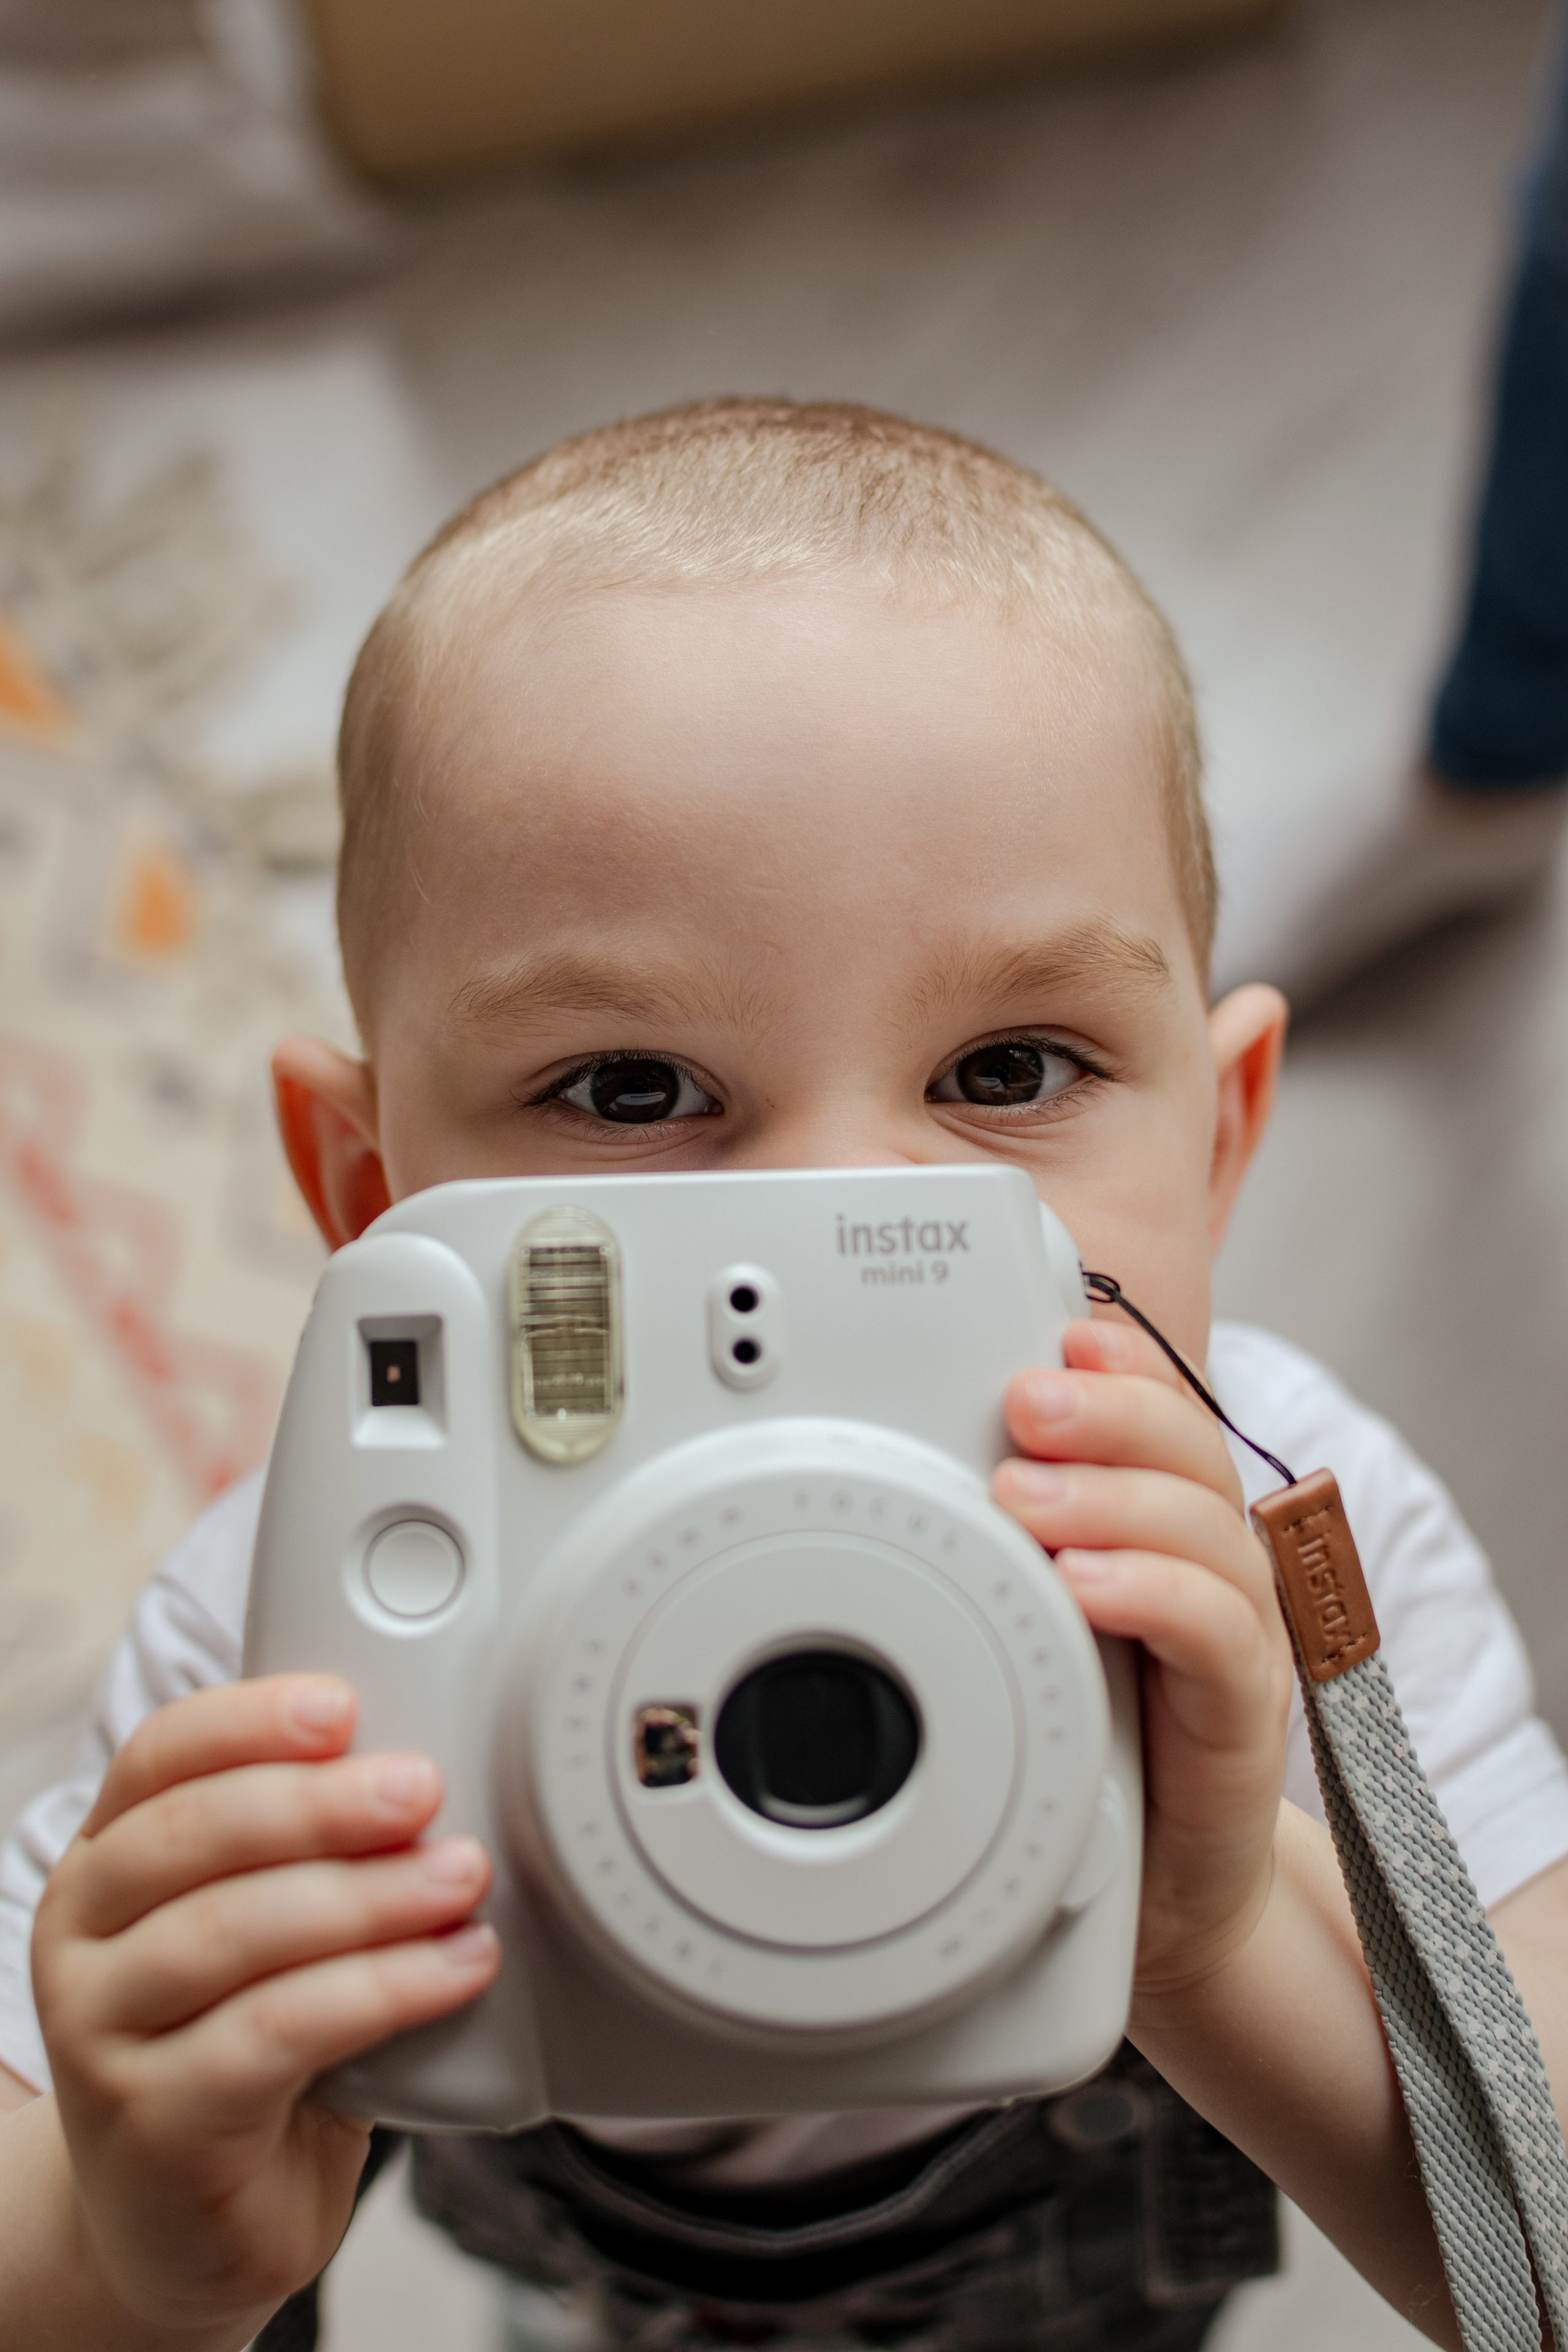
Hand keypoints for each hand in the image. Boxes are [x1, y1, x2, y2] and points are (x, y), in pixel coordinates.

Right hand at [31, 1676, 499, 2336]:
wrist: (188, 2226)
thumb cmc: (244, 2048)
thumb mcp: (263, 1930)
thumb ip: (304, 1851)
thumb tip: (426, 1765)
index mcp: (106, 1861)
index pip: (158, 1757)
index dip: (248, 1720)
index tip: (343, 1705)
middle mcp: (81, 1937)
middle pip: (192, 1835)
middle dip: (319, 1804)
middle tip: (423, 1789)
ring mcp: (100, 2034)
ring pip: (234, 1932)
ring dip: (365, 1897)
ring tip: (460, 1878)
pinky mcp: (152, 2123)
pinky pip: (273, 2034)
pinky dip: (377, 1991)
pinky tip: (452, 1970)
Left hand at [992, 1318, 1294, 2007]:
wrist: (1159, 1896)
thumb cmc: (1087, 1753)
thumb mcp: (1026, 1637)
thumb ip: (991, 1560)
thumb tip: (898, 1481)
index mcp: (1154, 1532)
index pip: (1156, 1420)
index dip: (1121, 1368)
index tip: (1057, 1339)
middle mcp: (1204, 1568)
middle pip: (1190, 1452)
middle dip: (1109, 1413)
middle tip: (1024, 1401)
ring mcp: (1232, 1638)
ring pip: (1208, 1530)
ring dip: (1113, 1498)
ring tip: (1025, 1496)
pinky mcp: (1242, 1716)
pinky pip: (1221, 1636)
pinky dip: (1155, 1595)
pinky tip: (1087, 1587)